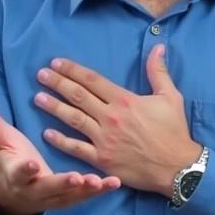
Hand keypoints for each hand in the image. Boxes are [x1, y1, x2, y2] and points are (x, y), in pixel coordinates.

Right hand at [0, 96, 121, 214]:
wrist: (15, 194)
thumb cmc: (10, 158)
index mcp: (16, 173)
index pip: (19, 171)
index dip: (24, 169)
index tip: (31, 163)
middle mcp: (35, 188)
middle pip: (48, 188)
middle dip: (62, 184)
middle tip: (76, 178)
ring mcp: (53, 196)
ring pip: (70, 195)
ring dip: (86, 190)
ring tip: (100, 182)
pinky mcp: (69, 199)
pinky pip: (85, 196)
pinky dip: (99, 191)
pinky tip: (114, 183)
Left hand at [33, 44, 201, 195]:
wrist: (177, 167)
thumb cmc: (174, 131)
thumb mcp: (170, 97)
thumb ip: (158, 71)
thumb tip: (158, 47)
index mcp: (125, 100)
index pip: (92, 80)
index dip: (72, 70)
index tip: (56, 63)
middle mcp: (111, 117)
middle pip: (78, 96)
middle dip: (57, 83)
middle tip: (40, 75)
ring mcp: (104, 139)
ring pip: (73, 119)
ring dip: (54, 107)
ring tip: (37, 97)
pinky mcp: (102, 160)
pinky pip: (76, 148)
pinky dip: (60, 141)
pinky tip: (47, 133)